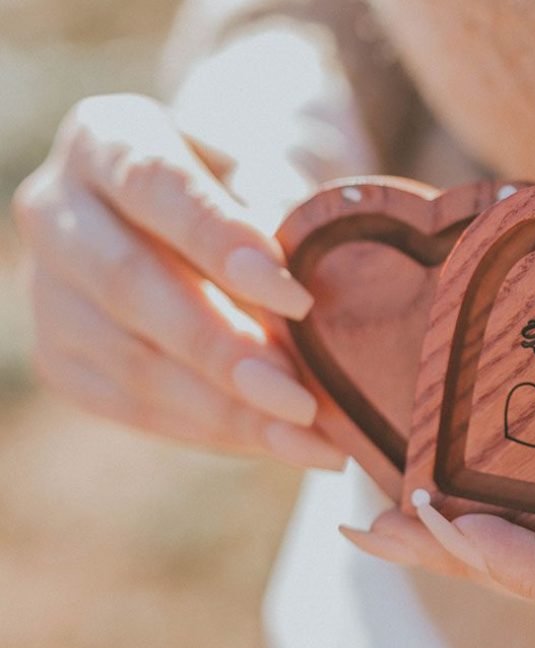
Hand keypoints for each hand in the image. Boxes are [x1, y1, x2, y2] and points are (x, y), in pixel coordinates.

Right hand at [13, 93, 343, 468]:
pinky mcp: (61, 358)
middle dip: (221, 349)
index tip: (296, 298)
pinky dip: (212, 429)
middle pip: (129, 285)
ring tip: (308, 438)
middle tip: (300, 399)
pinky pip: (134, 408)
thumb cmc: (244, 190)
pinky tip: (277, 444)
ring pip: (130, 362)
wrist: (197, 219)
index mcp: (107, 138)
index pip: (156, 186)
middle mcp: (56, 210)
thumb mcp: (269, 177)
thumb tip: (306, 305)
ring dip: (227, 410)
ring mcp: (48, 292)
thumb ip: (281, 222)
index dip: (221, 243)